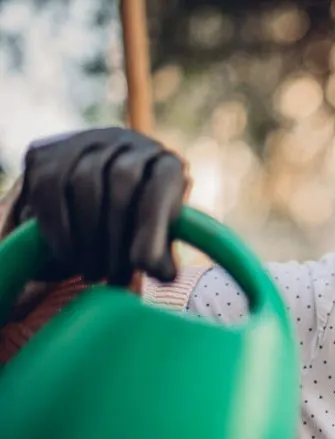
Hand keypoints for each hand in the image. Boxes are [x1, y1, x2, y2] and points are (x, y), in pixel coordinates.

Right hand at [13, 127, 187, 285]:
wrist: (90, 199)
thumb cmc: (134, 224)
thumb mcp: (153, 237)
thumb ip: (161, 252)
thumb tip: (166, 275)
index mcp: (164, 162)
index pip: (161, 184)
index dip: (153, 226)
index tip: (144, 264)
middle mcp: (128, 142)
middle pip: (121, 181)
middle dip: (116, 238)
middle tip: (114, 277)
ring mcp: (85, 141)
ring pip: (84, 183)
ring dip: (88, 237)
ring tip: (94, 273)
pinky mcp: (46, 152)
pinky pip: (50, 187)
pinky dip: (59, 228)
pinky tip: (68, 256)